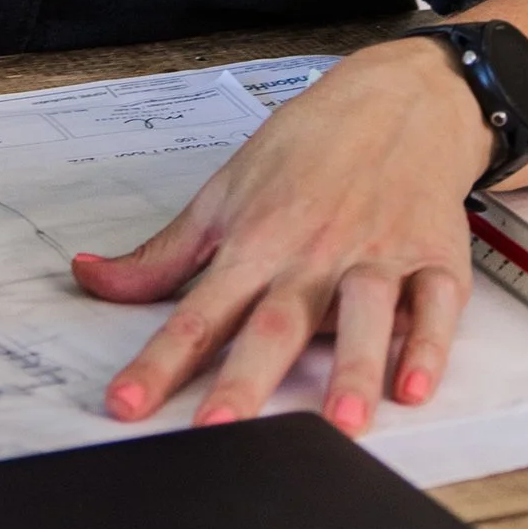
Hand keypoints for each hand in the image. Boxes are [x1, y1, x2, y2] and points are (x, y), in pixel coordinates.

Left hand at [71, 38, 485, 430]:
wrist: (401, 97)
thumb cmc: (311, 145)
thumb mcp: (224, 192)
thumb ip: (163, 253)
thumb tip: (92, 278)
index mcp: (256, 242)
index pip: (197, 312)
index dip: (159, 362)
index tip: (126, 404)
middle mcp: (314, 254)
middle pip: (276, 324)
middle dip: (246, 379)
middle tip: (220, 431)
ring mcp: (377, 255)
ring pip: (364, 316)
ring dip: (352, 368)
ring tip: (340, 422)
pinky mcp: (434, 258)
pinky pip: (435, 306)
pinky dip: (428, 346)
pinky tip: (415, 387)